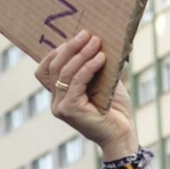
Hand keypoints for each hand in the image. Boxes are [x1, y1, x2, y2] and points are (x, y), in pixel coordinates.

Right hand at [37, 31, 136, 155]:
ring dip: (81, 54)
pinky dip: (89, 67)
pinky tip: (101, 58)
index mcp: (60, 95)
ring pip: (65, 72)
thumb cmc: (115, 110)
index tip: (76, 37)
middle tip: (87, 34)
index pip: (46, 69)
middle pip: (55, 66)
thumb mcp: (104, 82)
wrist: (123, 134)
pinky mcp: (70, 109)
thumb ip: (96, 65)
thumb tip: (99, 39)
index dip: (57, 51)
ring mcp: (60, 106)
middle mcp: (56, 102)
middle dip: (71, 47)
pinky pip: (76, 81)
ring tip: (96, 41)